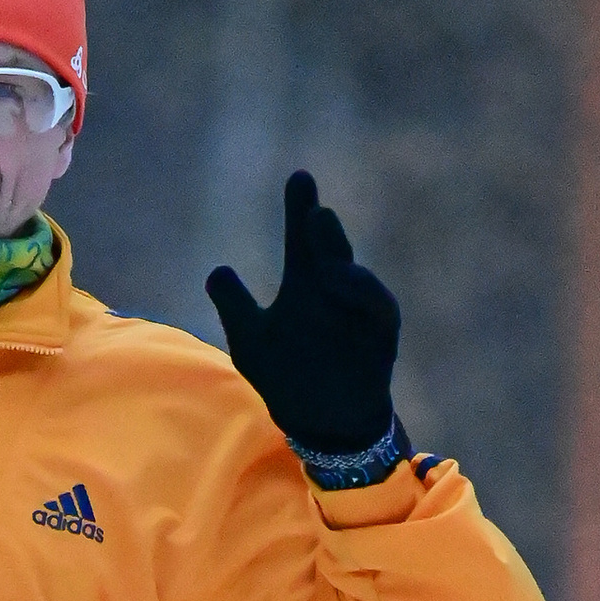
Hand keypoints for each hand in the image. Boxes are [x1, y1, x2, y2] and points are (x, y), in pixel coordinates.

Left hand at [206, 171, 400, 461]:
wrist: (325, 423)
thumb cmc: (287, 379)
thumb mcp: (251, 343)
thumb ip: (236, 308)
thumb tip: (218, 272)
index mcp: (306, 284)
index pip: (302, 239)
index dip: (300, 209)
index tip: (300, 177)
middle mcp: (336, 290)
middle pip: (329, 249)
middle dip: (320, 225)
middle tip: (309, 203)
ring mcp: (359, 312)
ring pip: (351, 274)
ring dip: (335, 249)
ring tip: (318, 224)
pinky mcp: (381, 335)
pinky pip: (377, 308)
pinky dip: (360, 292)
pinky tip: (337, 276)